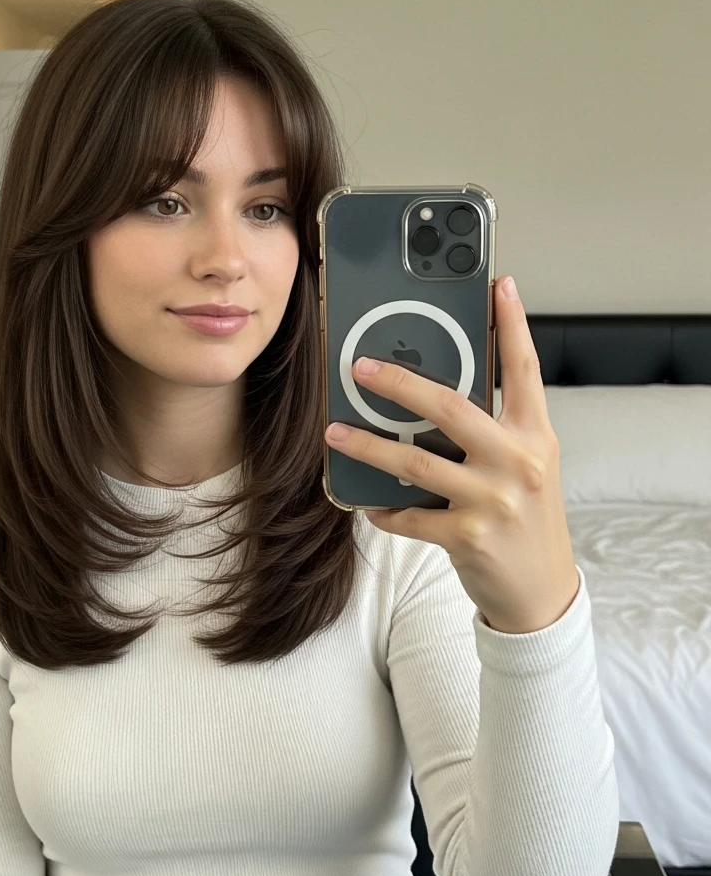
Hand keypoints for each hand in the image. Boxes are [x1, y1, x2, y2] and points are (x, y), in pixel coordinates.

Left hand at [324, 275, 579, 633]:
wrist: (540, 591)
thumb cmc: (525, 517)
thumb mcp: (526, 465)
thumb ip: (494, 428)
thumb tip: (433, 395)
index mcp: (535, 435)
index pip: (524, 369)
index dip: (512, 324)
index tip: (498, 284)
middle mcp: (518, 461)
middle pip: (451, 407)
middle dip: (400, 382)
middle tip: (359, 367)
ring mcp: (494, 500)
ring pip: (415, 462)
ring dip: (368, 446)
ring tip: (335, 433)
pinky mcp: (469, 537)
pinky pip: (409, 515)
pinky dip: (382, 508)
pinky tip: (364, 501)